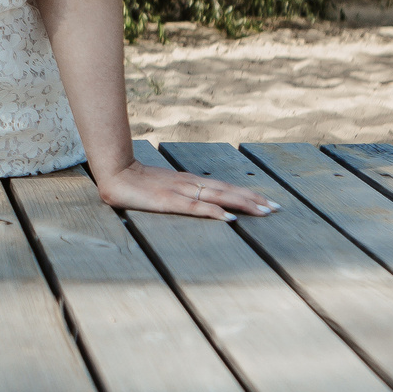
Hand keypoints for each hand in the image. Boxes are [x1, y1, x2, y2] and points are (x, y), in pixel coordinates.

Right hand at [93, 159, 276, 218]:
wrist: (115, 173)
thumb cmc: (138, 183)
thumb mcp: (165, 187)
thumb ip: (181, 193)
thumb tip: (201, 201)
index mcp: (190, 181)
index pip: (225, 187)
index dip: (247, 194)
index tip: (268, 202)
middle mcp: (190, 184)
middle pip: (228, 191)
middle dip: (253, 200)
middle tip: (276, 208)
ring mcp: (181, 192)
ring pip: (218, 197)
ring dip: (242, 204)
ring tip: (263, 211)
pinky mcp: (169, 202)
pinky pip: (196, 208)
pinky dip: (214, 213)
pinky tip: (229, 218)